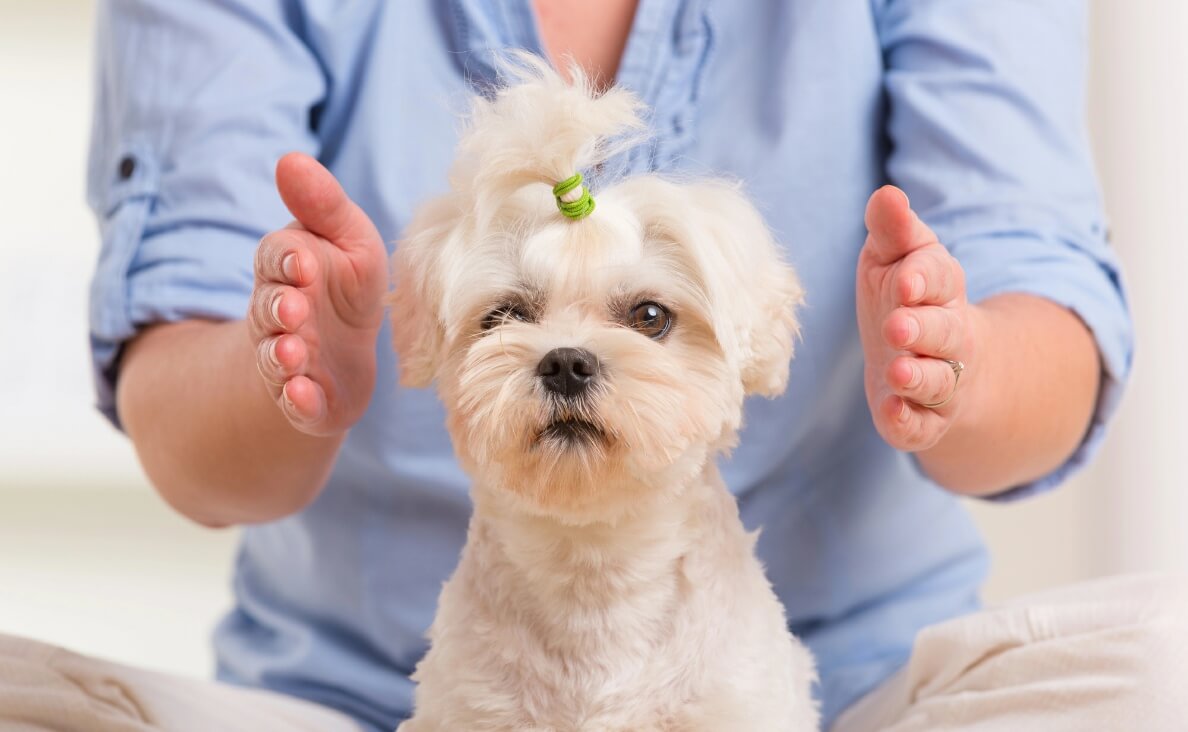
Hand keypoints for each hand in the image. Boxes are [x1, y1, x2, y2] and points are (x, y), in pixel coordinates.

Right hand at [248, 152, 387, 435]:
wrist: (343, 358)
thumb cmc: (345, 287)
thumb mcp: (348, 241)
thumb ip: (324, 206)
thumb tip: (290, 159)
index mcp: (288, 270)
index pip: (277, 258)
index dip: (287, 259)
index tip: (303, 260)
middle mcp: (279, 315)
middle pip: (269, 309)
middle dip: (279, 308)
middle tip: (294, 308)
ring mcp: (288, 359)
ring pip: (275, 357)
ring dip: (282, 355)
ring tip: (294, 354)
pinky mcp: (303, 400)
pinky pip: (294, 403)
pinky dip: (297, 401)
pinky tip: (302, 396)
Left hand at [856, 186, 979, 451]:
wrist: (932, 359)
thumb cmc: (905, 298)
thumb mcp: (894, 258)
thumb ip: (892, 231)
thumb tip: (886, 194)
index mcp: (940, 290)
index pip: (938, 278)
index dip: (922, 279)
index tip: (904, 278)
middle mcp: (948, 336)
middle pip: (944, 333)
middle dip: (923, 330)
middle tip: (897, 327)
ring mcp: (940, 381)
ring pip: (937, 382)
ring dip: (919, 378)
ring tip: (898, 372)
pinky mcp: (923, 418)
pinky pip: (921, 426)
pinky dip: (909, 422)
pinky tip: (892, 413)